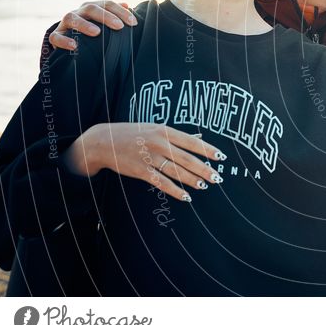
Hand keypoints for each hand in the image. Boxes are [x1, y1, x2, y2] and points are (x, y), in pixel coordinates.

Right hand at [49, 0, 136, 50]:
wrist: (68, 39)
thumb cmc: (93, 31)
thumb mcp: (104, 22)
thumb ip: (115, 14)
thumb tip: (128, 5)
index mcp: (93, 8)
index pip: (108, 4)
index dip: (121, 12)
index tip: (134, 23)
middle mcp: (79, 12)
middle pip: (91, 8)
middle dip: (106, 16)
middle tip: (119, 26)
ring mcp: (66, 23)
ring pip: (71, 18)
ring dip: (84, 24)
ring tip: (97, 32)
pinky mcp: (56, 36)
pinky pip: (56, 37)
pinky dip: (64, 41)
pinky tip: (74, 46)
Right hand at [61, 123, 227, 201]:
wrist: (103, 141)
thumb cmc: (132, 133)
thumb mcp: (155, 128)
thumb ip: (177, 135)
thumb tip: (199, 137)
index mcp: (165, 131)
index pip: (192, 142)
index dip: (208, 150)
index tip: (222, 157)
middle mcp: (159, 143)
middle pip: (187, 158)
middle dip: (205, 169)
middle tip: (218, 177)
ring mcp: (150, 158)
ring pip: (176, 171)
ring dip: (192, 180)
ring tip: (205, 185)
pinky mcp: (141, 171)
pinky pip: (161, 183)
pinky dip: (175, 190)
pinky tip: (186, 196)